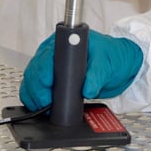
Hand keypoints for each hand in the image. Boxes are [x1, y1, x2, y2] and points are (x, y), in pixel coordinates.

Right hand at [19, 30, 142, 110]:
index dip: (44, 70)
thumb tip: (87, 89)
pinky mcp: (51, 81)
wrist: (118, 65)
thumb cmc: (112, 56)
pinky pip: (35, 90)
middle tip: (46, 102)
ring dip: (34, 95)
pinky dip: (34, 100)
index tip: (48, 83)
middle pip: (35, 69)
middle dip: (37, 87)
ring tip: (44, 108)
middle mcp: (54, 53)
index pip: (47, 55)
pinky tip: (39, 108)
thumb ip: (97, 75)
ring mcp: (51, 67)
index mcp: (66, 42)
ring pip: (32, 80)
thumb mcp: (107, 64)